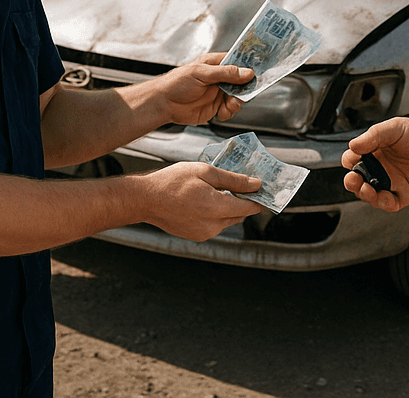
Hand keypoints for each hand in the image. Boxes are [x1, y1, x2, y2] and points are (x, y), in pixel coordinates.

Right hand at [144, 162, 262, 241]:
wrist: (146, 199)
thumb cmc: (174, 180)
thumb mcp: (205, 171)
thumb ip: (233, 180)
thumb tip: (256, 185)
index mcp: (216, 208)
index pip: (249, 208)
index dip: (258, 197)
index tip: (262, 187)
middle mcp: (212, 226)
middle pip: (239, 215)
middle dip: (242, 201)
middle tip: (239, 183)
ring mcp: (203, 234)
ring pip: (227, 220)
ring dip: (228, 207)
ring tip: (218, 189)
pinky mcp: (195, 236)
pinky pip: (215, 225)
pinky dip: (216, 214)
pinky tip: (206, 199)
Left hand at [158, 53, 253, 124]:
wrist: (164, 104)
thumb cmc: (177, 83)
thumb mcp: (202, 73)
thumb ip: (225, 73)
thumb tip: (246, 73)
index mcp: (216, 64)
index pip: (237, 62)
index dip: (248, 68)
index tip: (256, 75)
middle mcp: (219, 78)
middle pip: (241, 82)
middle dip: (243, 90)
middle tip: (239, 96)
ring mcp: (218, 93)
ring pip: (237, 97)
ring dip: (236, 103)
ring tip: (228, 106)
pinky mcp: (215, 107)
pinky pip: (229, 110)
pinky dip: (229, 113)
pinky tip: (220, 113)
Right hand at [340, 117, 408, 212]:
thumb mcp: (396, 128)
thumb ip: (374, 135)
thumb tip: (353, 145)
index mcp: (375, 150)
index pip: (353, 158)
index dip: (350, 159)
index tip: (354, 158)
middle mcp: (381, 167)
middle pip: (357, 178)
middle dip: (351, 181)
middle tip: (354, 179)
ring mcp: (391, 182)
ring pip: (369, 193)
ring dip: (364, 194)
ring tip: (366, 189)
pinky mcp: (403, 195)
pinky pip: (388, 203)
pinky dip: (382, 203)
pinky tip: (384, 197)